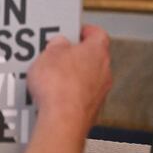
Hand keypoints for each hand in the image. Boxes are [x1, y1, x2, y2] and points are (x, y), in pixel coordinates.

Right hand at [8, 25, 111, 152]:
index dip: (84, 31)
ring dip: (70, 79)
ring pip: (85, 80)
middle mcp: (103, 72)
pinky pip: (78, 98)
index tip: (74, 31)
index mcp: (97, 52)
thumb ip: (56, 46)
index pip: (96, 34)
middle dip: (73, 57)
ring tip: (49, 80)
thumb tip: (59, 44)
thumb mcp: (48, 55)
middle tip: (56, 56)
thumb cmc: (59, 88)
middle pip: (91, 58)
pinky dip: (67, 97)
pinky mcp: (90, 111)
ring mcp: (99, 93)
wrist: (62, 121)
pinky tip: (52, 99)